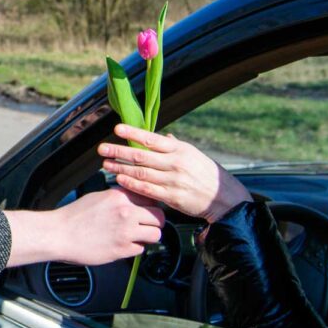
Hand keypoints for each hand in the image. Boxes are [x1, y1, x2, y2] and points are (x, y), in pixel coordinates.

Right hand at [5, 187, 165, 268]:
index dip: (151, 203)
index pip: (150, 196)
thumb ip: (118, 198)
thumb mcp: (97, 197)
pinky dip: (134, 248)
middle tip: (148, 225)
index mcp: (120, 196)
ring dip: (149, 236)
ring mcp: (126, 232)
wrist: (58, 234)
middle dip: (155, 221)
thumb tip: (132, 200)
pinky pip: (140, 249)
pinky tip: (123, 245)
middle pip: (159, 216)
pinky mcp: (122, 249)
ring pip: (156, 234)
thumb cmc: (73, 216)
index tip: (148, 208)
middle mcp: (126, 212)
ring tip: (139, 237)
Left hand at [99, 125, 251, 221]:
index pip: (152, 139)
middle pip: (141, 155)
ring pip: (141, 172)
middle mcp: (175, 163)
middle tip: (102, 148)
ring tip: (106, 164)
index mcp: (180, 150)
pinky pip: (147, 189)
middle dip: (119, 151)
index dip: (133, 133)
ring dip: (121, 168)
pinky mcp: (172, 197)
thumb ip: (174, 146)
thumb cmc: (206, 173)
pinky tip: (120, 180)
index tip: (117, 129)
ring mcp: (173, 180)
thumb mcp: (193, 154)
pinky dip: (132, 184)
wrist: (224, 198)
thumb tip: (162, 136)